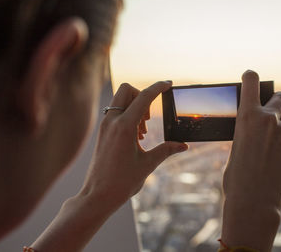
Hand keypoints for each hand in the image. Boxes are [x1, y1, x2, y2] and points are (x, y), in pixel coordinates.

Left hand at [81, 81, 187, 207]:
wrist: (97, 196)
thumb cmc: (121, 182)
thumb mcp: (148, 164)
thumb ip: (166, 150)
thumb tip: (183, 145)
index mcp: (124, 127)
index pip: (144, 97)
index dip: (158, 87)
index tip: (168, 83)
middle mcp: (112, 122)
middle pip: (127, 90)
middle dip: (142, 95)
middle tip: (150, 117)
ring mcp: (105, 126)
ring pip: (120, 100)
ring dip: (136, 107)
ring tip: (143, 131)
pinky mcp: (103, 132)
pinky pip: (116, 112)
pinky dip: (128, 115)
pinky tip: (136, 136)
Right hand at [221, 70, 280, 250]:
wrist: (254, 201)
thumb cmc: (236, 175)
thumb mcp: (236, 145)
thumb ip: (247, 129)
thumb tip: (255, 124)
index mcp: (247, 115)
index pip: (251, 81)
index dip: (250, 77)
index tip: (250, 77)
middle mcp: (268, 119)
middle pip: (280, 96)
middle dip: (276, 99)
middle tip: (272, 105)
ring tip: (271, 139)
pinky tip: (276, 155)